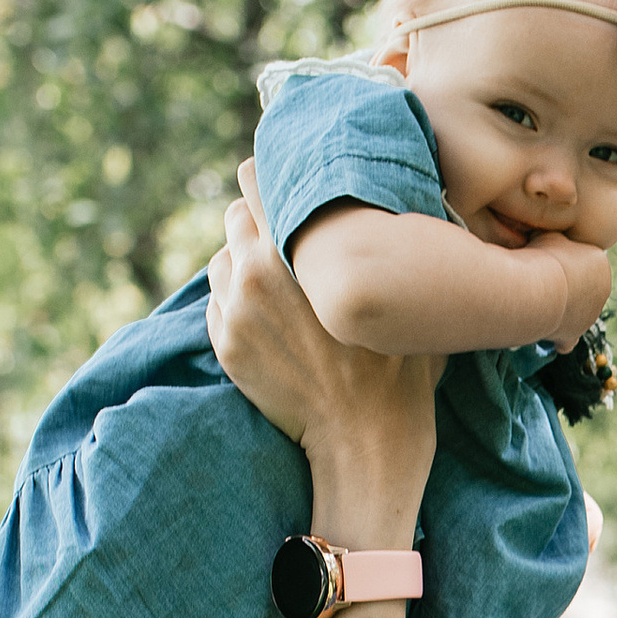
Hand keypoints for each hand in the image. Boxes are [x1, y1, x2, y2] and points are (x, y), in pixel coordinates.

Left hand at [210, 161, 438, 531]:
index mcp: (296, 247)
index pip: (258, 180)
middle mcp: (255, 272)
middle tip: (289, 239)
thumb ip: (377, 239)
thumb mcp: (398, 292)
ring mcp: (234, 311)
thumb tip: (393, 197)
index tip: (284, 178)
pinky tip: (275, 320)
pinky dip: (239, 302)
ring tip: (282, 284)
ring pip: (222, 260)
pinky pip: (219, 302)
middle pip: (234, 216)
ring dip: (244, 263)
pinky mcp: (225, 344)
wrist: (365, 442)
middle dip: (258, 223)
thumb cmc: (397, 366)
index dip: (270, 175)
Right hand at [532, 231, 611, 350]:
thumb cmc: (543, 257)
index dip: (562, 259)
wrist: (539, 288)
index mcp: (599, 262)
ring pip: (575, 311)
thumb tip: (549, 237)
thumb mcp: (550, 235)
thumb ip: (556, 238)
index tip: (544, 258)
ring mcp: (590, 314)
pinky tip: (548, 336)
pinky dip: (559, 339)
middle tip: (540, 279)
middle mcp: (602, 290)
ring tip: (537, 299)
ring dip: (560, 308)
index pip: (582, 260)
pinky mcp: (573, 334)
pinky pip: (567, 340)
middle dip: (564, 285)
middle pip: (581, 287)